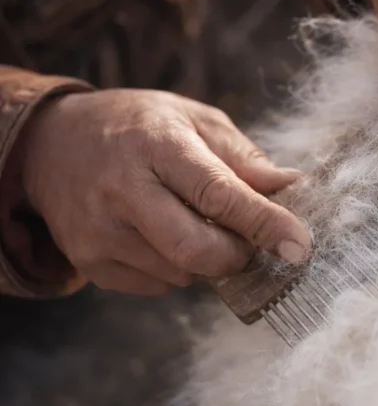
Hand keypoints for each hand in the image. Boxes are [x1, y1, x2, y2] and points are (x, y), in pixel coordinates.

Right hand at [19, 89, 311, 294]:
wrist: (50, 144)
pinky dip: (176, 269)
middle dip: (236, 256)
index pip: (217, 193)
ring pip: (180, 274)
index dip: (263, 223)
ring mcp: (99, 230)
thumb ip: (243, 158)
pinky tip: (161, 235)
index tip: (298, 245)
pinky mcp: (89, 261)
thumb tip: (292, 187)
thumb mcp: (192, 120)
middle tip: (248, 242)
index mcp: (156, 143)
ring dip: (206, 261)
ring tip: (194, 223)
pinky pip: (157, 286)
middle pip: (194, 250)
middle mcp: (121, 189)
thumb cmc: (138, 127)